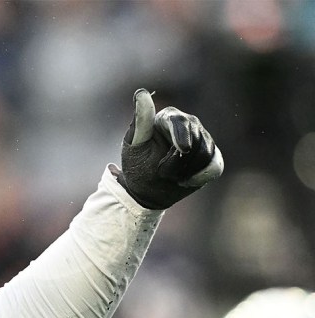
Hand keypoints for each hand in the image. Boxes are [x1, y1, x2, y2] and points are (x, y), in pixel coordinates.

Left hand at [116, 89, 222, 209]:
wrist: (147, 191)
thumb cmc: (137, 166)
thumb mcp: (135, 146)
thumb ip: (141, 122)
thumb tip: (141, 93)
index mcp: (167, 117)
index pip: (180, 121)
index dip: (182, 136)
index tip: (183, 150)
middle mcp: (188, 124)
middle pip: (196, 139)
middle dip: (178, 161)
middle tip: (161, 172)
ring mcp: (203, 138)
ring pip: (206, 153)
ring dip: (187, 170)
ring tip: (171, 175)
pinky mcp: (211, 155)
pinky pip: (215, 165)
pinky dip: (200, 176)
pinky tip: (186, 181)